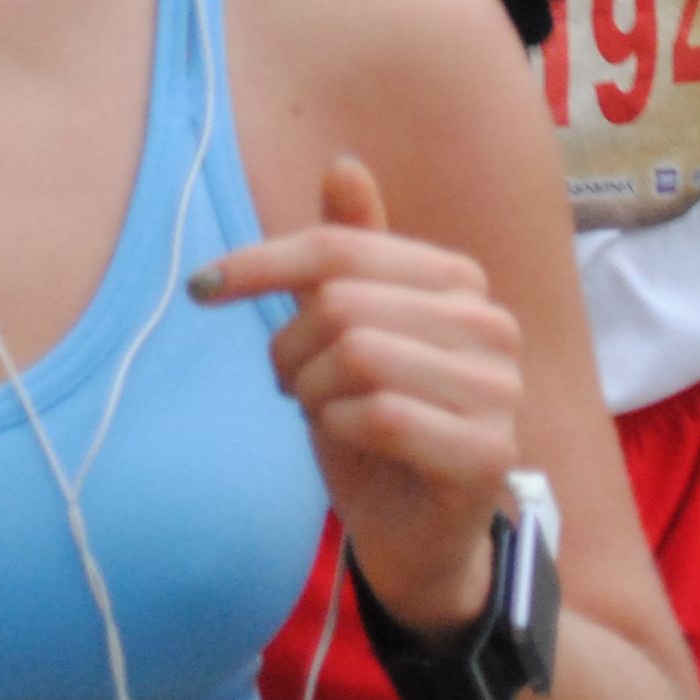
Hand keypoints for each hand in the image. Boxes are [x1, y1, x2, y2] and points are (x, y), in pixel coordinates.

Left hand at [194, 157, 522, 635]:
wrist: (415, 536)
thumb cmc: (374, 424)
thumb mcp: (345, 331)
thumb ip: (348, 253)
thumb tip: (343, 163)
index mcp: (456, 279)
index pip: (340, 247)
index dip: (261, 262)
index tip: (201, 288)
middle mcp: (489, 324)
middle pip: (343, 301)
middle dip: (290, 346)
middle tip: (288, 382)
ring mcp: (498, 389)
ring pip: (358, 355)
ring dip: (313, 390)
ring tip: (319, 411)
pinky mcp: (487, 451)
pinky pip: (382, 415)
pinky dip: (341, 428)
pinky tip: (348, 441)